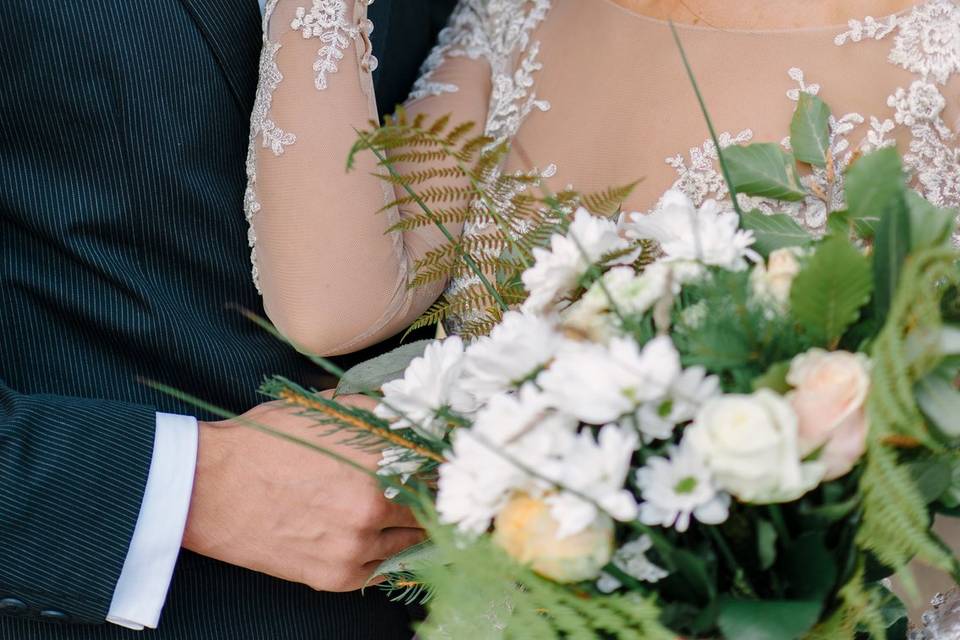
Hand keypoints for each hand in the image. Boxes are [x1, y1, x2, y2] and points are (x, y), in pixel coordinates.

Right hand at [182, 396, 423, 591]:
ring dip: (412, 526)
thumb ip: (382, 413)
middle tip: (430, 488)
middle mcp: (375, 505)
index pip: (439, 468)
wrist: (210, 486)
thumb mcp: (329, 408)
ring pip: (412, 540)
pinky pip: (383, 568)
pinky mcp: (337, 576)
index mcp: (379, 459)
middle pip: (431, 506)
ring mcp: (357, 546)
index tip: (446, 464)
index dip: (444, 465)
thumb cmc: (267, 440)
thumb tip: (419, 418)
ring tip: (401, 510)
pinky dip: (385, 552)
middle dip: (431, 495)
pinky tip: (376, 535)